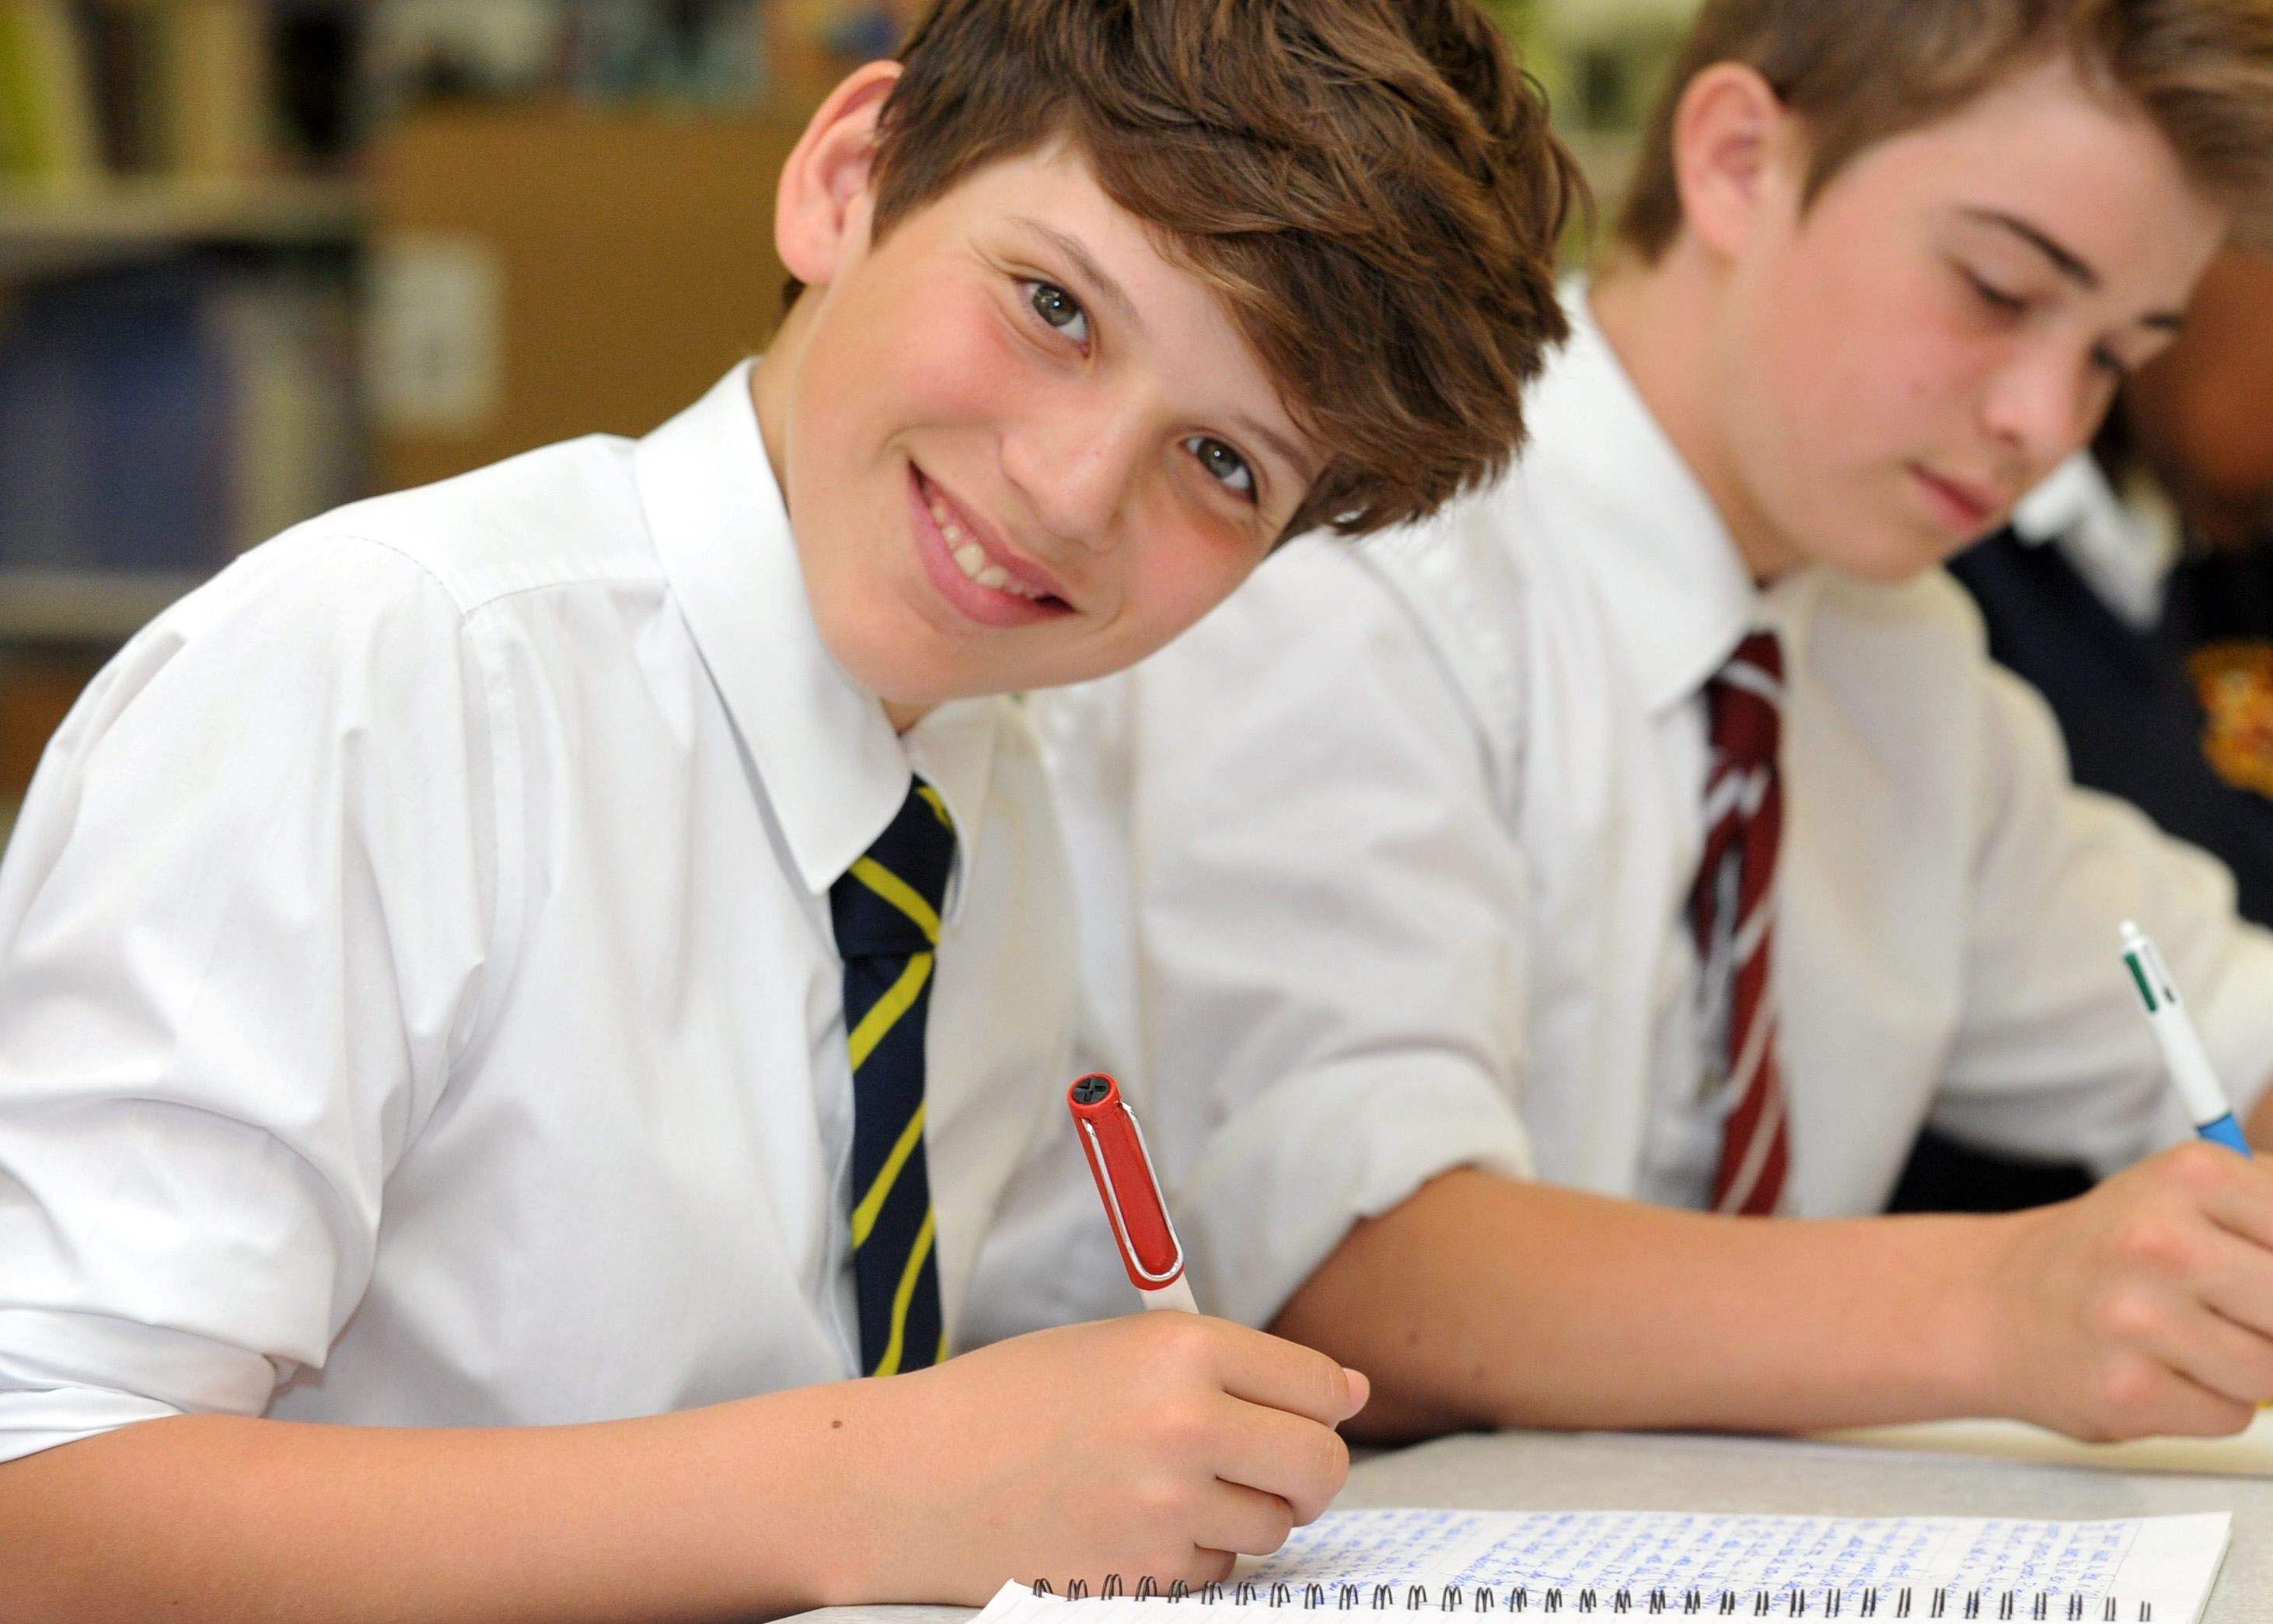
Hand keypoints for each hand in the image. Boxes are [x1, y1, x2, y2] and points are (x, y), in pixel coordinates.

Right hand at [825, 1313, 1366, 1602]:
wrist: (913, 1478)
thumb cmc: (1014, 1401)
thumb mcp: (1119, 1350)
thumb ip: (1235, 1366)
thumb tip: (1350, 1393)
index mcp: (1181, 1349)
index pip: (1317, 1384)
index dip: (1322, 1403)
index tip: (1307, 1413)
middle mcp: (1185, 1424)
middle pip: (1320, 1465)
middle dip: (1309, 1472)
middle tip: (1271, 1468)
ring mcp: (1167, 1507)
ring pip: (1274, 1527)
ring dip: (1244, 1515)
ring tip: (1170, 1489)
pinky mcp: (1144, 1575)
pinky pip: (1218, 1573)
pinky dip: (1193, 1557)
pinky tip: (1132, 1526)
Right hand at [1970, 1140, 2272, 1439]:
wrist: (1992, 1304)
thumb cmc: (2110, 1254)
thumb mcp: (2187, 1199)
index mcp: (2193, 1174)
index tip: (2266, 1288)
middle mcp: (2162, 1239)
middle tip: (2238, 1312)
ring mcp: (2139, 1317)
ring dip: (2248, 1371)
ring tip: (2189, 1341)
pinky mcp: (2127, 1390)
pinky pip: (2229, 1416)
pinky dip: (2208, 1404)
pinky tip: (2159, 1371)